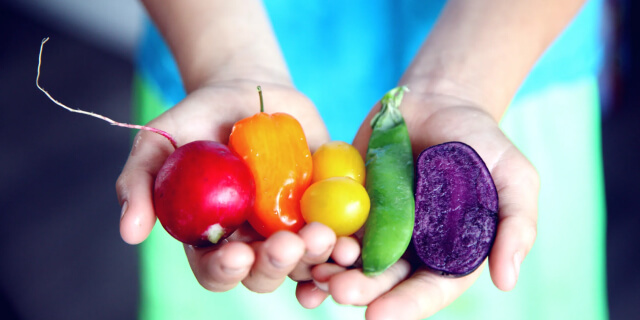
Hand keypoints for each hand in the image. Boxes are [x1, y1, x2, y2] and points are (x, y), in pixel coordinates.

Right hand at [115, 80, 334, 292]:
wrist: (250, 91)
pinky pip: (338, 237)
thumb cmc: (199, 118)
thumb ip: (140, 182)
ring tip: (323, 237)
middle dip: (276, 265)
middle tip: (287, 244)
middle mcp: (253, 241)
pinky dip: (345, 247)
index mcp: (212, 236)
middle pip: (265, 274)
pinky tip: (351, 245)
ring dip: (316, 258)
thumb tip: (130, 233)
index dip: (225, 271)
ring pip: (305, 262)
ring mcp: (291, 227)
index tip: (237, 253)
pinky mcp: (323, 209)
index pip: (216, 270)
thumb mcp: (160, 141)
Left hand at [298, 91, 538, 318]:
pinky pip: (330, 224)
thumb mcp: (514, 176)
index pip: (429, 289)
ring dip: (331, 270)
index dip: (406, 305)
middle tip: (338, 291)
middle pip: (384, 279)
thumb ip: (516, 224)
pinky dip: (314, 237)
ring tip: (314, 273)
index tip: (379, 316)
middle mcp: (410, 247)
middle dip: (361, 289)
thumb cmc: (482, 142)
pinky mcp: (350, 201)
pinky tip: (297, 243)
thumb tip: (507, 280)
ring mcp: (377, 225)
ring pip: (352, 259)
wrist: (439, 102)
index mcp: (448, 253)